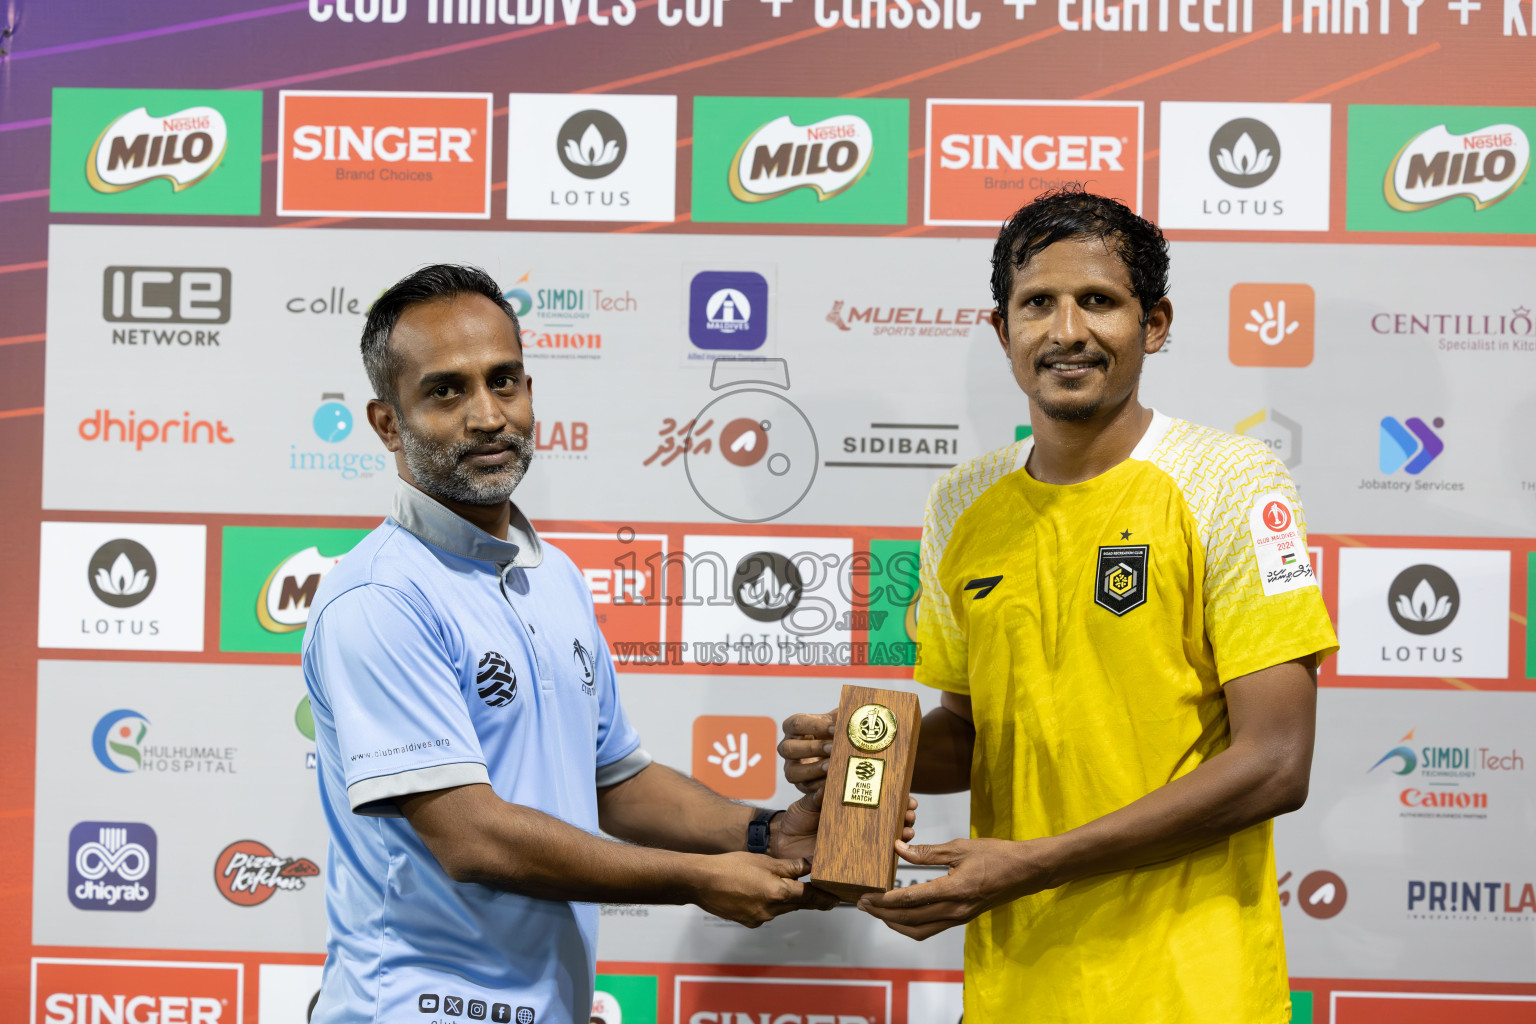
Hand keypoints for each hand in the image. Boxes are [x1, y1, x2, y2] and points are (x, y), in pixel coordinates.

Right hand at [691, 852, 837, 926]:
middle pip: (796, 904)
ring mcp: (760, 918)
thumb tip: (808, 866)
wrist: (701, 882)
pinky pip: (765, 913)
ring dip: (784, 899)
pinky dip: (767, 903)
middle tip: (820, 894)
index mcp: (779, 893)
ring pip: (780, 908)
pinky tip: (756, 892)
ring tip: (779, 886)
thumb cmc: (730, 866)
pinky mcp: (748, 921)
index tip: (836, 900)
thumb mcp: (764, 861)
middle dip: (806, 898)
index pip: (810, 897)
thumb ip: (788, 867)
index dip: (824, 898)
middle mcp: (772, 910)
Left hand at [773, 787, 918, 865]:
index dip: (894, 798)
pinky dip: (883, 858)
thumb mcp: (807, 804)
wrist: (781, 844)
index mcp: (850, 806)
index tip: (906, 796)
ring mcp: (854, 842)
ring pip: (884, 840)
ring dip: (899, 836)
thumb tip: (829, 782)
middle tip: (910, 813)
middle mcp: (856, 824)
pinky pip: (869, 860)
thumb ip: (817, 797)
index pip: (877, 799)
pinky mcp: (848, 860)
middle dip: (903, 816)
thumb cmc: (796, 820)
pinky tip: (894, 854)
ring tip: (907, 831)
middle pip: (887, 820)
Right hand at [779, 708, 836, 793]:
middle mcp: (788, 747)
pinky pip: (805, 788)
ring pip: (792, 772)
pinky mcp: (802, 785)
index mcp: (794, 728)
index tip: (835, 728)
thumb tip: (849, 714)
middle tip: (833, 748)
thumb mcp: (838, 721)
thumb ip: (841, 717)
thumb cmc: (838, 733)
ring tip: (832, 766)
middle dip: (812, 749)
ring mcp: (792, 768)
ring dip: (813, 770)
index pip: (797, 724)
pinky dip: (819, 787)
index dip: (815, 726)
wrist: (842, 752)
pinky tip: (833, 783)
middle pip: (788, 749)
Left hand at [857, 837, 1052, 939]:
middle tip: (861, 904)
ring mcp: (959, 917)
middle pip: (909, 919)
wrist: (1026, 872)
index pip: (909, 899)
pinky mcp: (962, 918)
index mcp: (953, 890)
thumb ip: (928, 852)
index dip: (883, 900)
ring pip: (919, 930)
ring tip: (876, 911)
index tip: (865, 895)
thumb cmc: (997, 855)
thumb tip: (898, 848)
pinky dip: (911, 924)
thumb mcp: (960, 847)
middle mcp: (955, 910)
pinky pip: (930, 928)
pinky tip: (901, 914)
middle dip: (882, 914)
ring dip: (894, 923)